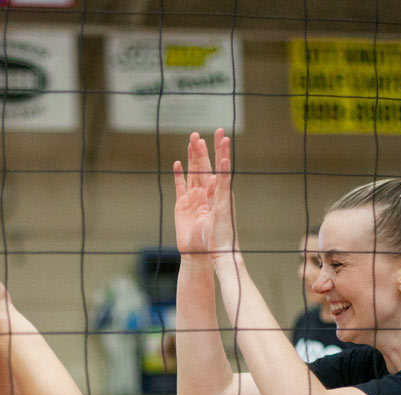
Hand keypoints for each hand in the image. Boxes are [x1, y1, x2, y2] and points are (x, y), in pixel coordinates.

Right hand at [173, 132, 217, 256]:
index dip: (220, 150)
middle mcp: (207, 193)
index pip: (219, 166)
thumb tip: (218, 174)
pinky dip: (179, 175)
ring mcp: (194, 198)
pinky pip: (180, 186)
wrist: (204, 253)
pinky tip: (178, 164)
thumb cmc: (218, 235)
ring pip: (193, 172)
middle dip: (201, 150)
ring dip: (192, 157)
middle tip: (198, 134)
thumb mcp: (221, 212)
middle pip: (204, 166)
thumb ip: (220, 193)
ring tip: (191, 142)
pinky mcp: (182, 205)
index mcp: (219, 192)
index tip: (222, 135)